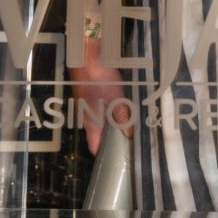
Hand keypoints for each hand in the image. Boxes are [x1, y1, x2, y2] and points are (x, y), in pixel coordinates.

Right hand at [71, 37, 131, 154]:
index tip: (115, 161)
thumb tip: (129, 135)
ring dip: (113, 122)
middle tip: (128, 143)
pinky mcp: (93, 93)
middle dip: (111, 138)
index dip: (103, 155)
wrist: (87, 56)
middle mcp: (87, 115)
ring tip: (130, 126)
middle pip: (99, 133)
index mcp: (90, 122)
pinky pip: (103, 106)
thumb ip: (121, 117)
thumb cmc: (98, 80)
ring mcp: (89, 104)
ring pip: (101, 119)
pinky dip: (112, 109)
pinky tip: (124, 106)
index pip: (94, 145)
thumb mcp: (114, 100)